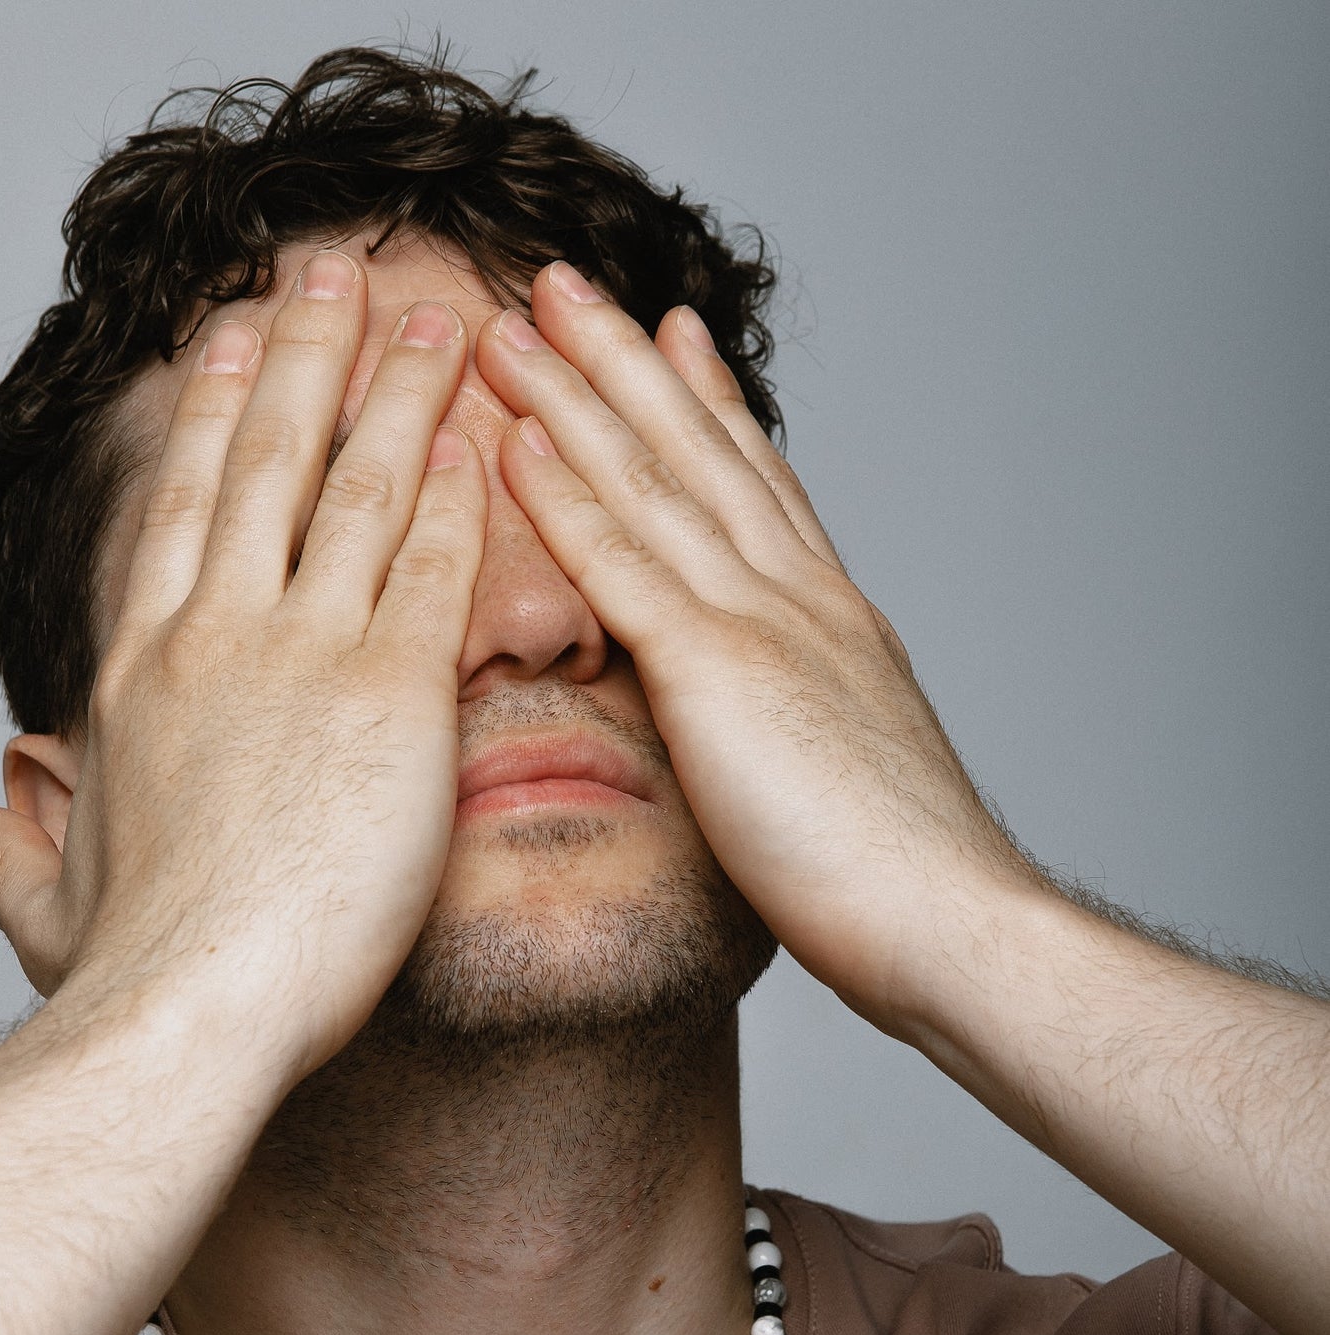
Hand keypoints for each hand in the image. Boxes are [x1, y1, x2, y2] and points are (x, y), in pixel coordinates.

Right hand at [0, 257, 485, 1083]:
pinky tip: (480, 444)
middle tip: (333, 273)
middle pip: (262, 465)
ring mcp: (301, 654)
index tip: (234, 345)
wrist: (196, 1005)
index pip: (181, 513)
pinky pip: (428, 571)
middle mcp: (214, 638)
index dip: (210, 417)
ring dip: (394, 396)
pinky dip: (453, 500)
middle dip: (302, 356)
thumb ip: (14, 853)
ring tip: (431, 320)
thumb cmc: (135, 971)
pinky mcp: (390, 695)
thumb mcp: (50, 900)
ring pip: (351, 491)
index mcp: (141, 675)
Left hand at [476, 263, 1043, 1040]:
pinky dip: (567, 497)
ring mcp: (763, 624)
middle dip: (627, 361)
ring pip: (657, 482)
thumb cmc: (906, 882)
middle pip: (700, 454)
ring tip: (515, 320)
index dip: (710, 408)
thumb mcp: (853, 777)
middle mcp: (801, 599)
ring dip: (578, 395)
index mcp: (835, 623)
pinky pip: (626, 565)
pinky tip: (516, 440)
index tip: (673, 337)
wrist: (949, 921)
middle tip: (565, 283)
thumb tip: (779, 729)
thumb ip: (807, 728)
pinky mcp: (721, 671)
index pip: (760, 488)